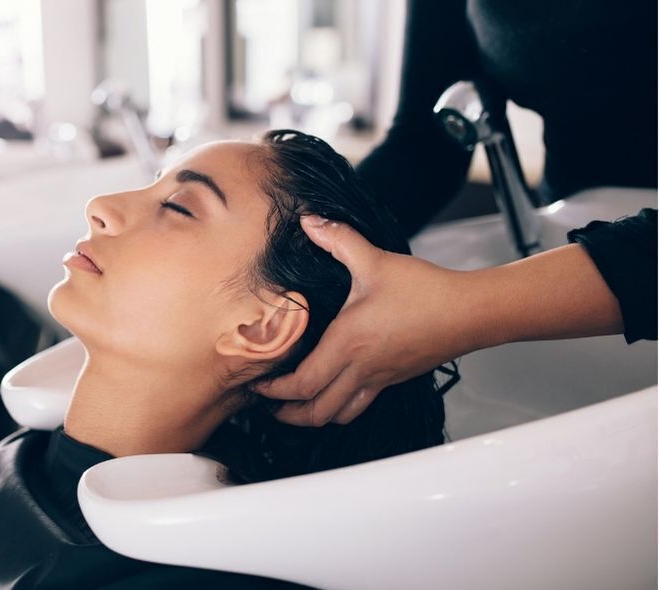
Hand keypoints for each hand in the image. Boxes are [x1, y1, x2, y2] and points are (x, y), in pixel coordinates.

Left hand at [256, 216, 471, 425]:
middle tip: (266, 404)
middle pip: (315, 411)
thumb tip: (309, 221)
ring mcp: (378, 378)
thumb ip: (338, 239)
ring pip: (338, 415)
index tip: (257, 384)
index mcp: (348, 343)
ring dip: (311, 416)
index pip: (302, 383)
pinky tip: (331, 395)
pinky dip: (338, 409)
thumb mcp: (375, 261)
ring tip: (294, 406)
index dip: (275, 390)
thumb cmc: (425, 291)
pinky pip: (359, 406)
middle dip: (286, 413)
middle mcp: (361, 368)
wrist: (470, 313)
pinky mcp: (393, 379)